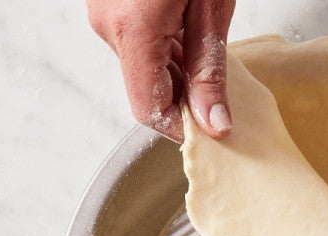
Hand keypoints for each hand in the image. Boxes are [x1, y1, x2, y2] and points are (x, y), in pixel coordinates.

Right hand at [88, 0, 235, 140]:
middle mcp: (109, 25)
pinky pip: (137, 43)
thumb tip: (214, 121)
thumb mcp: (211, 4)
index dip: (184, 127)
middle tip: (223, 91)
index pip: (151, 109)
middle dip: (186, 98)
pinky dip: (164, 48)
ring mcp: (104, 14)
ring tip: (208, 50)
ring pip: (142, 68)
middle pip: (147, 91)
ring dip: (176, 71)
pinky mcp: (109, 5)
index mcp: (134, 28)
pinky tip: (190, 30)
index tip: (215, 130)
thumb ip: (208, 66)